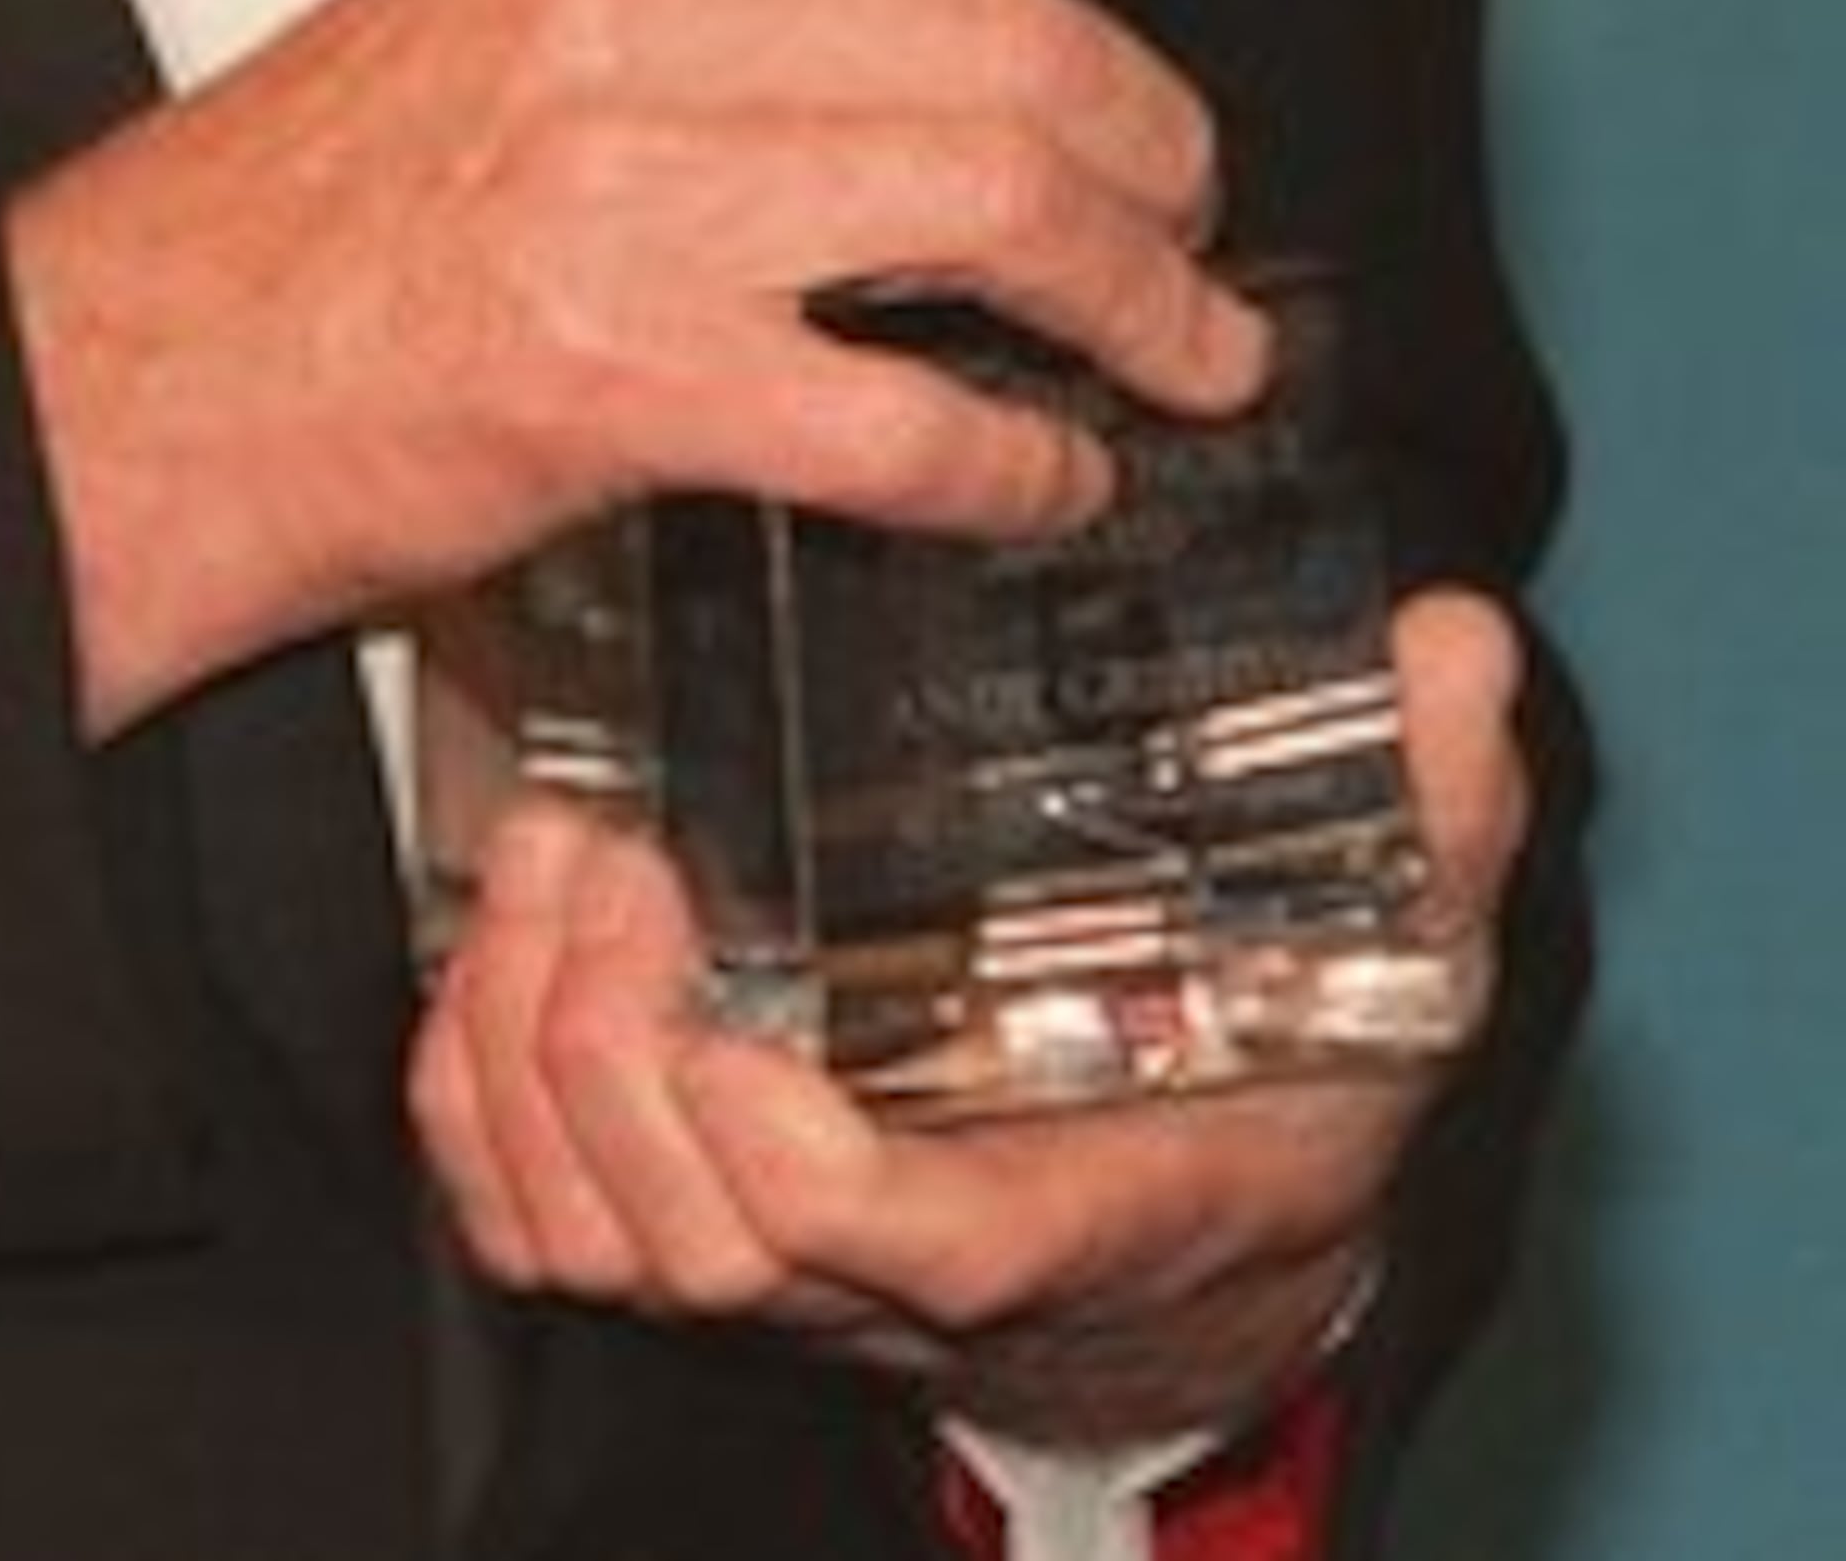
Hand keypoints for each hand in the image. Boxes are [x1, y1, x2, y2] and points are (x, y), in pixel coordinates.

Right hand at [4, 0, 1266, 730]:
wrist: (116, 389)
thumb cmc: (284, 232)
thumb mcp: (477, 12)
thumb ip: (679, 2)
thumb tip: (915, 52)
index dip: (1070, 22)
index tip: (1114, 95)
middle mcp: (614, 6)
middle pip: (1007, 38)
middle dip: (1154, 149)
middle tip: (1195, 229)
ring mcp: (625, 186)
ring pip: (996, 195)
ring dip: (1137, 295)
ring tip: (1180, 353)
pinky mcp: (624, 372)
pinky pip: (908, 413)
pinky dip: (1014, 457)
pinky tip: (1040, 476)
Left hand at [411, 587, 1527, 1455]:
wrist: (1205, 1225)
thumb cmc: (1273, 1082)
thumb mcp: (1395, 954)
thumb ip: (1427, 810)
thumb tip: (1450, 654)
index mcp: (1047, 1204)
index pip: (888, 1235)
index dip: (793, 1160)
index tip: (745, 1018)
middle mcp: (881, 1263)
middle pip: (687, 1235)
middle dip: (611, 1044)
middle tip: (611, 851)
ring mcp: (769, 1254)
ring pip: (578, 1226)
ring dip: (523, 1040)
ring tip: (556, 856)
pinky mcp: (685, 1215)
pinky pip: (517, 1210)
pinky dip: (465, 1091)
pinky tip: (503, 939)